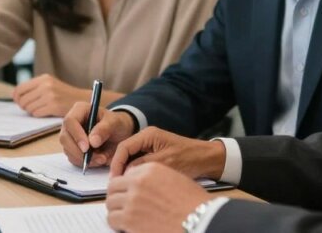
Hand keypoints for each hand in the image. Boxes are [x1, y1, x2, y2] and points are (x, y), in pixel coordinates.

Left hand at [12, 74, 81, 116]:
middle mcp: (46, 85)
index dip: (16, 97)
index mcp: (44, 78)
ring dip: (32, 111)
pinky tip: (46, 112)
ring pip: (29, 107)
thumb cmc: (64, 94)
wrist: (82, 99)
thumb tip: (15, 95)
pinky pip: (36, 113)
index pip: (19, 89)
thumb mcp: (50, 85)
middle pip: (22, 100)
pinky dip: (39, 115)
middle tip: (31, 107)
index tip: (19, 101)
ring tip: (40, 109)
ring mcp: (50, 96)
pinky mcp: (53, 106)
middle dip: (24, 106)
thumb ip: (34, 88)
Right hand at [59, 103, 135, 167]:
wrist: (119, 133)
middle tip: (97, 158)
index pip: (70, 121)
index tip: (87, 148)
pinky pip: (73, 158)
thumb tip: (92, 141)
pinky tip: (98, 160)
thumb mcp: (115, 123)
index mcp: (80, 110)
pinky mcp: (72, 148)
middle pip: (65, 138)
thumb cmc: (116, 123)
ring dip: (84, 159)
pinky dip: (84, 163)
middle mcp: (71, 122)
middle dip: (79, 151)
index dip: (76, 135)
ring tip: (102, 159)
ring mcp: (70, 136)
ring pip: (68, 150)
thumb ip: (104, 129)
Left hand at [106, 162, 209, 232]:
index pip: (126, 172)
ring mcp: (132, 201)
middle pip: (114, 186)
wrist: (200, 219)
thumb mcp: (174, 178)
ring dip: (116, 209)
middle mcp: (138, 182)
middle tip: (121, 203)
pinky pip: (112, 219)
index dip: (125, 183)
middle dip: (116, 195)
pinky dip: (117, 223)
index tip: (125, 190)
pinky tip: (126, 225)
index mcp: (150, 169)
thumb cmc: (193, 203)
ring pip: (110, 203)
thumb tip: (141, 187)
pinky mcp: (129, 219)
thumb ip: (154, 178)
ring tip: (124, 215)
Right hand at [110, 127, 225, 179]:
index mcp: (148, 135)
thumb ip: (143, 166)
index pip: (124, 147)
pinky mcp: (154, 154)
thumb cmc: (189, 158)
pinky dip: (136, 172)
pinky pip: (139, 162)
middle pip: (125, 152)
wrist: (206, 159)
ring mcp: (150, 146)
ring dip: (127, 170)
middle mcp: (147, 138)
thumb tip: (125, 174)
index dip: (116, 163)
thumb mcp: (164, 162)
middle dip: (120, 167)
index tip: (114, 178)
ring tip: (125, 185)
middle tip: (117, 185)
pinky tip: (135, 183)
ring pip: (131, 158)